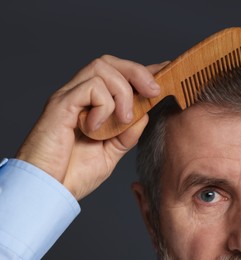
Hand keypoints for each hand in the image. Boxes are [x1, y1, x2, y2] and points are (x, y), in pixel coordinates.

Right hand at [16, 55, 166, 199]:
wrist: (49, 191)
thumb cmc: (73, 174)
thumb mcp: (110, 153)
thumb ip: (127, 134)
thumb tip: (144, 114)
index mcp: (91, 105)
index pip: (118, 75)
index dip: (142, 71)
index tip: (165, 71)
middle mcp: (79, 95)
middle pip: (110, 62)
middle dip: (138, 72)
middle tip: (154, 92)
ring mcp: (69, 97)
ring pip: (102, 68)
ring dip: (123, 93)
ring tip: (123, 119)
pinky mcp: (61, 104)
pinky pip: (91, 88)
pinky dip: (104, 107)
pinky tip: (97, 128)